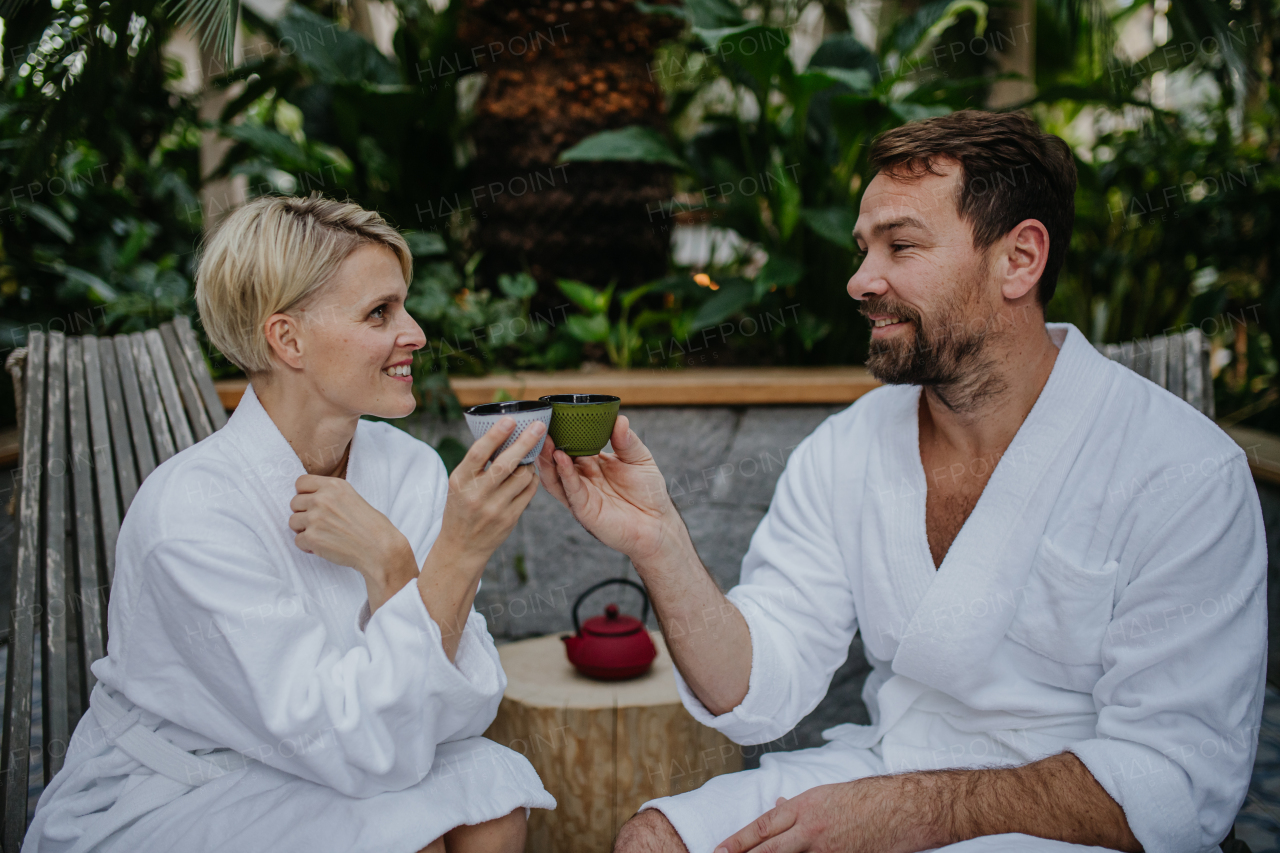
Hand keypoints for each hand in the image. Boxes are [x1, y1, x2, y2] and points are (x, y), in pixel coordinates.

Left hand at [290, 474, 413, 588]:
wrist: (379, 548)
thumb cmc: (371, 526)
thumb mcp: (353, 497)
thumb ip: (331, 495)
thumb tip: (309, 498)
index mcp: (334, 485)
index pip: (301, 482)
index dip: (304, 494)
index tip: (312, 503)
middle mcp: (322, 499)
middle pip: (294, 502)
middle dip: (304, 513)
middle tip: (320, 523)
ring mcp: (315, 518)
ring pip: (293, 522)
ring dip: (304, 530)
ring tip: (322, 534)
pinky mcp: (312, 538)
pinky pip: (297, 540)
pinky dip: (308, 546)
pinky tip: (324, 546)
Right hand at [432, 417, 543, 573]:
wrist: (461, 546)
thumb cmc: (460, 508)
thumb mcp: (458, 484)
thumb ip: (475, 464)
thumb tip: (501, 434)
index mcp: (460, 481)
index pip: (479, 453)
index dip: (496, 435)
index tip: (510, 420)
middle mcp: (477, 495)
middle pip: (506, 464)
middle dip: (525, 442)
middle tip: (539, 426)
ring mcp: (495, 508)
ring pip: (522, 477)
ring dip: (530, 462)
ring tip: (529, 455)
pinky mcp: (510, 519)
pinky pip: (529, 492)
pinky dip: (532, 479)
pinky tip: (529, 474)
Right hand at [535, 415, 681, 563]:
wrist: (658, 524)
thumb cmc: (649, 493)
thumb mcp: (640, 459)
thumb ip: (627, 441)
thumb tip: (620, 419)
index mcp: (593, 464)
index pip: (573, 445)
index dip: (563, 433)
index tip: (555, 415)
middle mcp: (582, 478)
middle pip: (558, 460)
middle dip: (550, 444)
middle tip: (542, 426)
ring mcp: (581, 494)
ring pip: (556, 476)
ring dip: (549, 459)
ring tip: (546, 440)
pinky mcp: (584, 510)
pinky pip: (570, 490)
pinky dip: (564, 474)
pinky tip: (562, 458)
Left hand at [714, 779, 942, 852]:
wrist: (903, 808)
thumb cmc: (865, 798)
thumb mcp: (826, 795)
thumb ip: (799, 806)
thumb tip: (776, 808)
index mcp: (805, 807)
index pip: (763, 826)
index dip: (739, 840)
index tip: (719, 849)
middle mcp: (811, 830)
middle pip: (768, 849)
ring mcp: (826, 850)